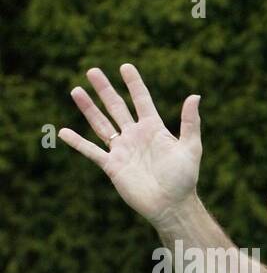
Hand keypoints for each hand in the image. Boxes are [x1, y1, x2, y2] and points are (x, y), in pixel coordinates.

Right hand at [59, 63, 201, 225]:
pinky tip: (64, 131)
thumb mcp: (191, 148)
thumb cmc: (185, 179)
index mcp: (154, 129)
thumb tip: (195, 96)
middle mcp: (136, 136)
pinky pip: (91, 151)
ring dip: (89, 108)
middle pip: (117, 107)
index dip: (134, 84)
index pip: (142, 100)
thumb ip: (191, 122)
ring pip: (101, 124)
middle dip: (105, 90)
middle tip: (92, 70)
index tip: (125, 66)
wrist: (172, 205)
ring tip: (76, 90)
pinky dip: (78, 142)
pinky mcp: (113, 166)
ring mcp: (123, 150)